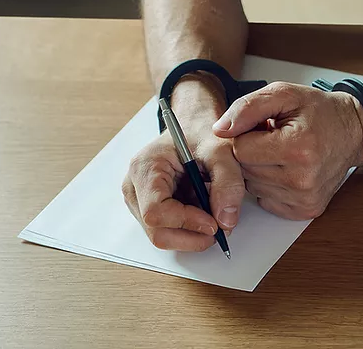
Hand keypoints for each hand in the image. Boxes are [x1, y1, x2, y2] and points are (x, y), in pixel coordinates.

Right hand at [122, 77, 245, 250]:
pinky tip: (203, 209)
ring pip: (163, 236)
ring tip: (213, 211)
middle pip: (157, 232)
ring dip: (192, 233)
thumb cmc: (201, 133)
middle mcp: (135, 187)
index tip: (213, 223)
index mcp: (145, 167)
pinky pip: (168, 231)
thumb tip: (226, 220)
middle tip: (220, 228)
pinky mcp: (150, 209)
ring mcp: (140, 201)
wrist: (194, 127)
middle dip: (191, 236)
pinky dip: (190, 228)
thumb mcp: (222, 150)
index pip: (156, 211)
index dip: (186, 223)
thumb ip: (228, 182)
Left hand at [212, 82, 362, 219]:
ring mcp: (304, 199)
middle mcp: (302, 179)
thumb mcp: (284, 94)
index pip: (240, 150)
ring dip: (259, 169)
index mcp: (297, 148)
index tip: (263, 127)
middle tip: (273, 138)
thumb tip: (219, 130)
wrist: (353, 132)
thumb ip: (248, 108)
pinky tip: (286, 169)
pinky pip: (265, 199)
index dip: (246, 135)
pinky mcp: (304, 211)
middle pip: (244, 171)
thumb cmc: (319, 111)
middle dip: (251, 153)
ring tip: (281, 152)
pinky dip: (269, 185)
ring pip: (252, 187)